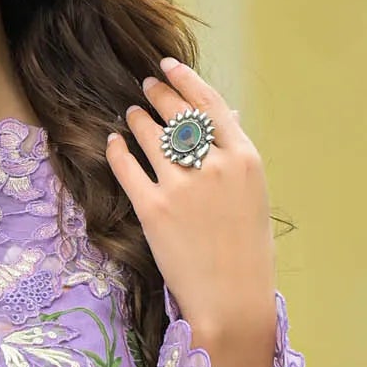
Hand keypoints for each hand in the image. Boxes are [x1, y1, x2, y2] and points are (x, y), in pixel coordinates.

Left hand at [105, 58, 276, 341]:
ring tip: (132, 115)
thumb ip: (236, 155)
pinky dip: (118, 150)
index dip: (186, 80)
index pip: (210, 104)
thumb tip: (225, 115)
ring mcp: (181, 187)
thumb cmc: (247, 251)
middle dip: (158, 93)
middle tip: (146, 86)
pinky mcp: (153, 210)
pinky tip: (114, 143)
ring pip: (150, 134)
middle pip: (178, 113)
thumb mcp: (253, 195)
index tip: (169, 67)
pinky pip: (127, 167)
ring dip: (138, 119)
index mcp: (244, 159)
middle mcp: (213, 166)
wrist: (231, 300)